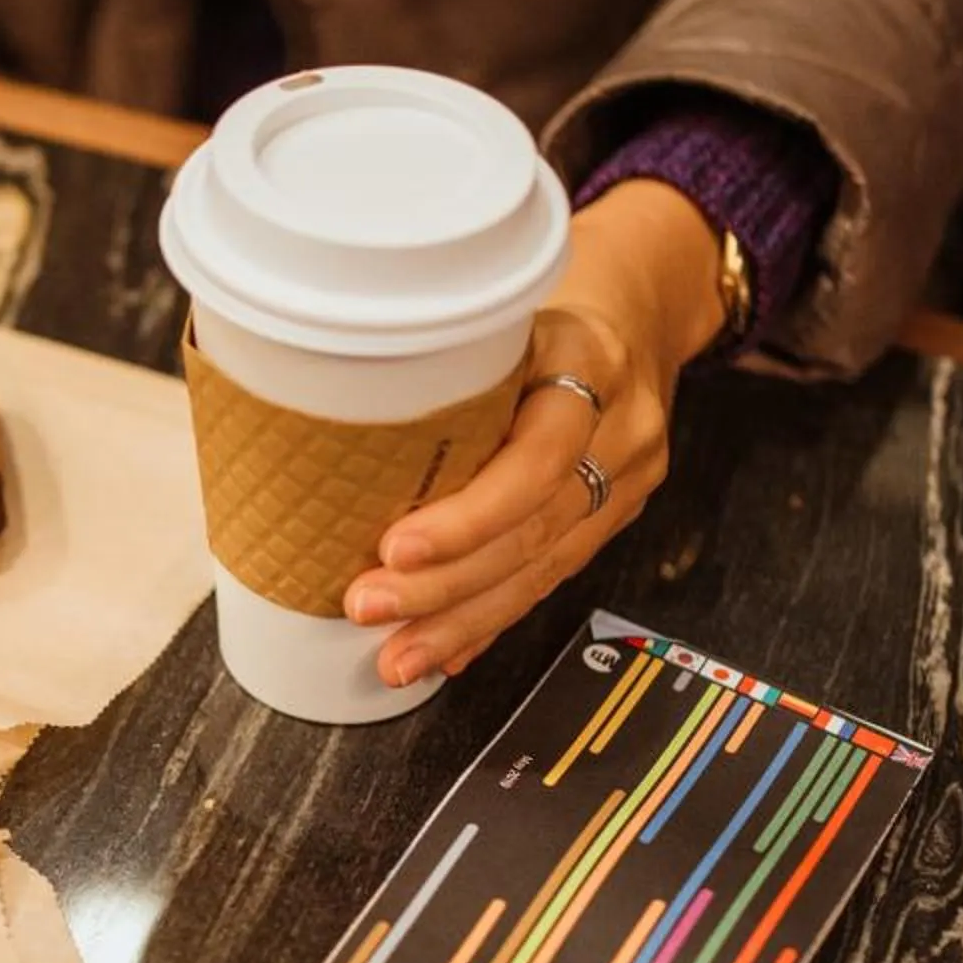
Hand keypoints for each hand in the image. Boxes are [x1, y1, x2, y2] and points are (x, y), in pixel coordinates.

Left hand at [343, 179, 723, 686]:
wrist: (640, 308)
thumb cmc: (547, 307)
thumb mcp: (503, 311)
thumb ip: (441, 366)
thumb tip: (322, 435)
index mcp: (590, 361)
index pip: (537, 457)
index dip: (467, 515)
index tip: (395, 547)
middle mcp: (620, 426)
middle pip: (533, 527)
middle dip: (445, 584)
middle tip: (370, 607)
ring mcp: (625, 478)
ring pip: (544, 567)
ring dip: (462, 620)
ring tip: (399, 655)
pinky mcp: (614, 515)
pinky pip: (551, 576)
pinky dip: (491, 618)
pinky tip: (448, 651)